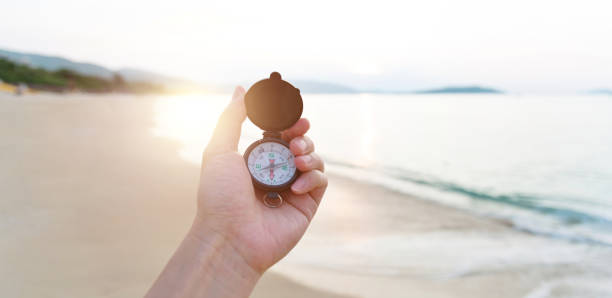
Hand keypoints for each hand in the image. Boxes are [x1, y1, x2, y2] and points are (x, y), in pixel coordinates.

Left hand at [196, 86, 326, 273]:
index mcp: (256, 159)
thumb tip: (242, 89)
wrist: (230, 238)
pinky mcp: (306, 205)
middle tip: (297, 134)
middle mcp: (276, 173)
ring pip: (314, 159)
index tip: (290, 114)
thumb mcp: (219, 151)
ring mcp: (292, 189)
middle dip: (301, 134)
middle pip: (300, 143)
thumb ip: (231, 118)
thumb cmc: (219, 196)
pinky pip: (320, 181)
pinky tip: (297, 186)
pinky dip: (313, 177)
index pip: (279, 133)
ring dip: (309, 153)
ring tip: (296, 159)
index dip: (287, 121)